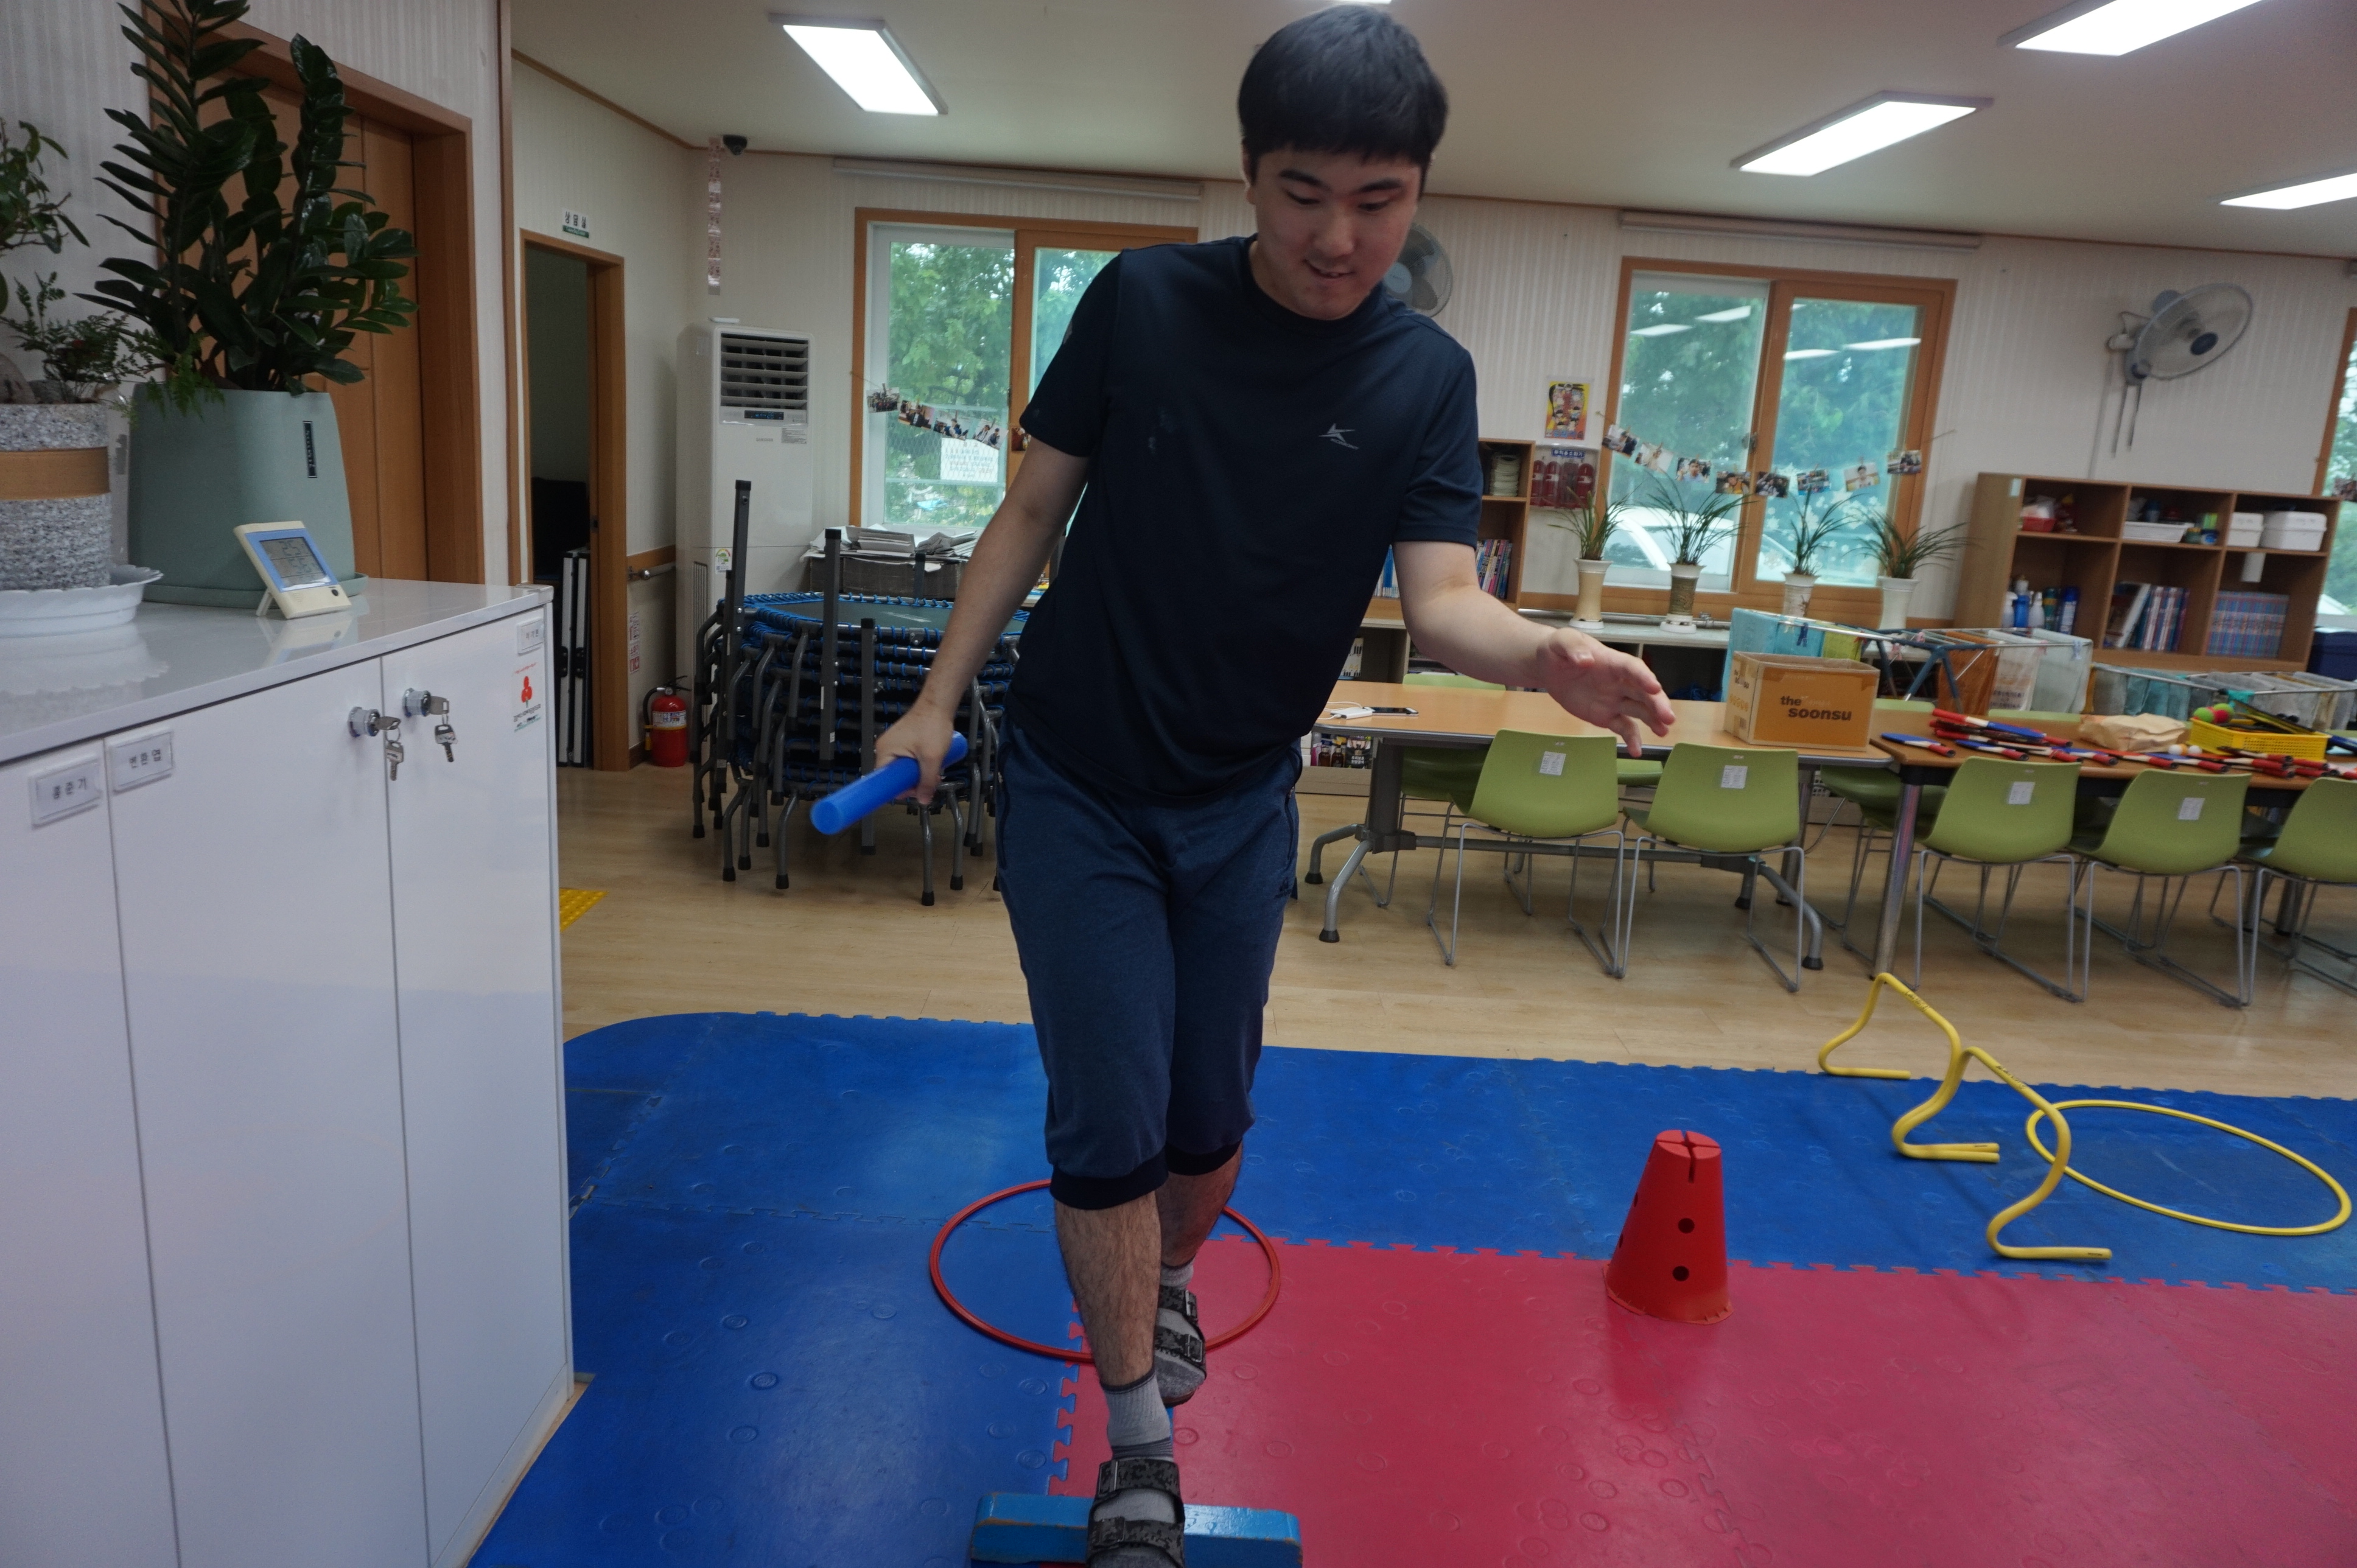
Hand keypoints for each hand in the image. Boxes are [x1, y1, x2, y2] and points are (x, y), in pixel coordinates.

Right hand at [873, 701, 958, 804]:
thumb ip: (927, 781)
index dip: (898, 789)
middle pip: (895, 776)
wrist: (939, 705)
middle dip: (913, 782)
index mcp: (885, 751)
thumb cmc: (931, 722)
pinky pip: (909, 761)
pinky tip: (931, 764)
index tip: (908, 794)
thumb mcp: (931, 758)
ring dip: (919, 774)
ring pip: (904, 769)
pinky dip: (919, 766)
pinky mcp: (905, 743)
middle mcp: (887, 748)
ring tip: (932, 770)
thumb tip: (923, 798)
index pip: (883, 780)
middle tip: (927, 780)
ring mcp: (896, 745)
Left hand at [1535, 629, 1675, 756]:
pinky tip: (1636, 751)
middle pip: (1643, 692)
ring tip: (1663, 731)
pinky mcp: (1606, 716)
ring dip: (1653, 720)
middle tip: (1668, 717)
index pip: (1632, 668)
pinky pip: (1623, 727)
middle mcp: (1619, 681)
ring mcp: (1615, 700)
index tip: (1654, 687)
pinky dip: (1631, 739)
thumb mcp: (1562, 641)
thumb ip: (1573, 648)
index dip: (1644, 677)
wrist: (1550, 667)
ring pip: (1639, 710)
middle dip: (1657, 704)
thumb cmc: (1560, 650)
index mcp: (1611, 662)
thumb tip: (1585, 660)